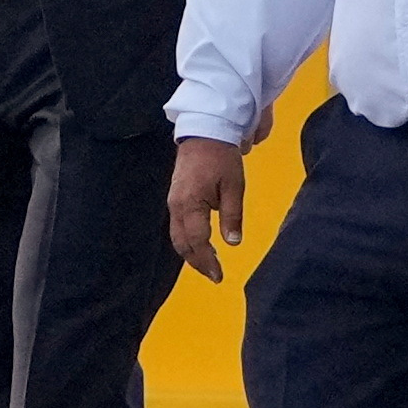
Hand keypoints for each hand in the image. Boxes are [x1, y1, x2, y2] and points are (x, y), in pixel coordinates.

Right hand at [165, 135, 251, 281]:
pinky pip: (177, 226)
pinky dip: (187, 240)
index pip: (198, 240)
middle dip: (197, 262)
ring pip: (177, 236)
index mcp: (191, 203)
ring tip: (209, 264)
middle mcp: (176, 206)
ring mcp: (173, 201)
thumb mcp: (234, 186)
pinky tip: (201, 244)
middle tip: (214, 275)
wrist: (204, 131)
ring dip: (191, 253)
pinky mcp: (175, 198)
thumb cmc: (222, 157)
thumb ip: (232, 215)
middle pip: (182, 243)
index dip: (207, 261)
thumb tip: (233, 243)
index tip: (219, 276)